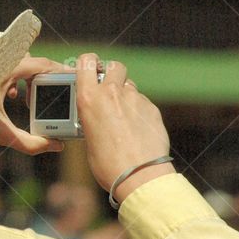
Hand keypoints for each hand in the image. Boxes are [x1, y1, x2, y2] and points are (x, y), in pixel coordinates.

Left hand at [0, 54, 65, 154]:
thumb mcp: (2, 134)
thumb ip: (31, 143)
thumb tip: (56, 145)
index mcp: (3, 71)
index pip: (40, 63)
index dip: (60, 70)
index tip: (75, 78)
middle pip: (31, 61)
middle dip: (48, 76)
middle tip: (62, 89)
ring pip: (18, 63)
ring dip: (30, 77)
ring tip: (36, 96)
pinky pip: (6, 67)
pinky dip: (15, 79)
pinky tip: (14, 96)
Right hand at [75, 53, 173, 202]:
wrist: (139, 176)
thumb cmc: (107, 163)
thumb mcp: (87, 137)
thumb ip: (92, 116)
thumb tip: (96, 113)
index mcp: (89, 98)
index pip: (87, 62)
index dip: (89, 62)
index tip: (91, 68)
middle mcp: (112, 93)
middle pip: (114, 66)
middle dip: (112, 74)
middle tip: (109, 90)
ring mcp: (135, 99)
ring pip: (130, 86)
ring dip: (126, 95)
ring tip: (123, 118)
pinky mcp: (152, 108)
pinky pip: (143, 102)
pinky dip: (139, 111)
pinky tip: (137, 130)